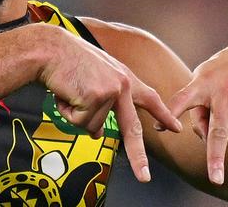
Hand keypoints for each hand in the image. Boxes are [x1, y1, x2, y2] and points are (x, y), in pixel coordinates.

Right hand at [37, 25, 182, 182]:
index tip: (176, 128)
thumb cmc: (66, 60)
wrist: (51, 48)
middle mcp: (123, 84)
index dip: (163, 114)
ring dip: (76, 114)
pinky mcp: (97, 98)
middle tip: (144, 177)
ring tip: (69, 92)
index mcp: (123, 77)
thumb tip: (96, 134)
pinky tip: (66, 93)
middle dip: (138, 156)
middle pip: (132, 129)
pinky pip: (80, 122)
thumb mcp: (92, 78)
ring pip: (93, 126)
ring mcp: (112, 91)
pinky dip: (68, 112)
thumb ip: (101, 102)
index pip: (149, 98)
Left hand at [166, 40, 227, 184]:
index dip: (170, 114)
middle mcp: (224, 89)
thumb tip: (204, 139)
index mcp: (201, 82)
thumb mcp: (201, 81)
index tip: (159, 129)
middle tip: (215, 179)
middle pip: (218, 130)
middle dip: (215, 156)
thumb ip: (196, 108)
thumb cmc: (218, 75)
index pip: (181, 99)